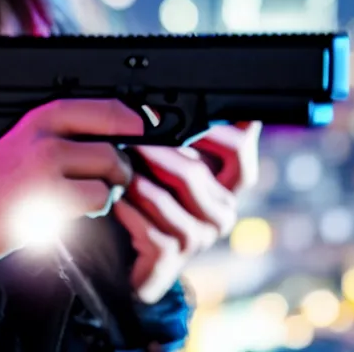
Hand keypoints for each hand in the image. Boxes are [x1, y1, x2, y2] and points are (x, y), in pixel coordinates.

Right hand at [0, 99, 142, 263]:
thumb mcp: (30, 137)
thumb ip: (72, 131)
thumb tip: (121, 130)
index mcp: (45, 115)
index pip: (107, 107)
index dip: (134, 120)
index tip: (144, 131)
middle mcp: (48, 134)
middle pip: (114, 141)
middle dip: (123, 163)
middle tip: (115, 174)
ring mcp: (48, 165)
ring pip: (111, 170)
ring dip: (111, 187)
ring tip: (89, 192)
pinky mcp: (50, 196)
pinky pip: (99, 198)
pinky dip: (97, 207)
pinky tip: (77, 207)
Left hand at [114, 122, 261, 303]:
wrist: (129, 255)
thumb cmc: (151, 201)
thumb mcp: (172, 167)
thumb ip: (186, 139)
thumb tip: (196, 93)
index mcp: (226, 185)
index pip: (239, 152)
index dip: (215, 129)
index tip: (184, 110)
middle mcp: (218, 212)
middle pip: (195, 172)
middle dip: (157, 149)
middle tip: (130, 132)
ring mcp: (196, 238)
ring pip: (166, 199)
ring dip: (136, 177)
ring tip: (115, 160)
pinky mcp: (170, 258)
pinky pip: (148, 229)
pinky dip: (127, 209)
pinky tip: (114, 199)